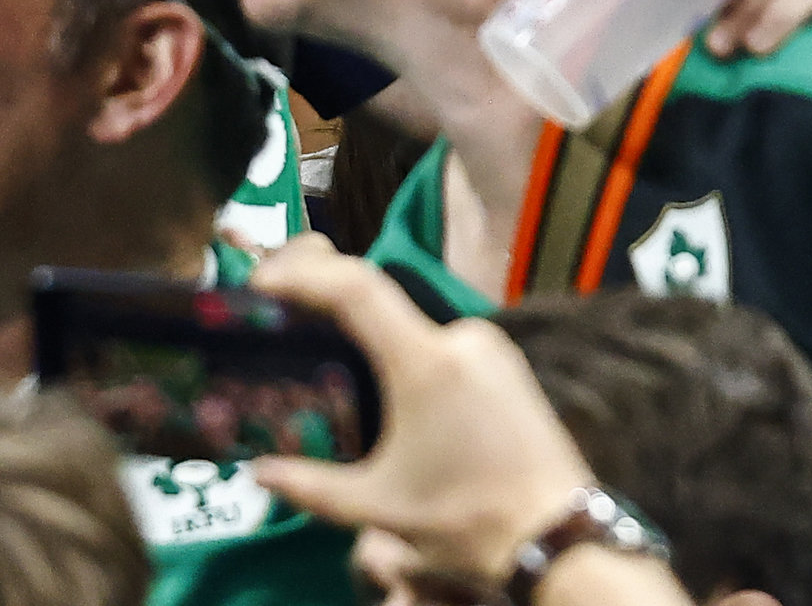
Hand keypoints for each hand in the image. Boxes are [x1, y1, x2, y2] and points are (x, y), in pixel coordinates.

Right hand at [238, 240, 630, 591]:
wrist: (556, 536)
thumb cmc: (464, 520)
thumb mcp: (377, 508)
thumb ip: (310, 486)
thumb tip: (256, 473)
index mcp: (426, 363)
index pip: (357, 289)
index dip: (304, 274)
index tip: (263, 281)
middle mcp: (462, 338)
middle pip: (382, 305)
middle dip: (330, 309)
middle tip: (284, 321)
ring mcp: (491, 348)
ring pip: (413, 329)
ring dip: (371, 339)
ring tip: (327, 363)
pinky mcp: (508, 364)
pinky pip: (443, 345)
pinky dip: (407, 356)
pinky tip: (385, 388)